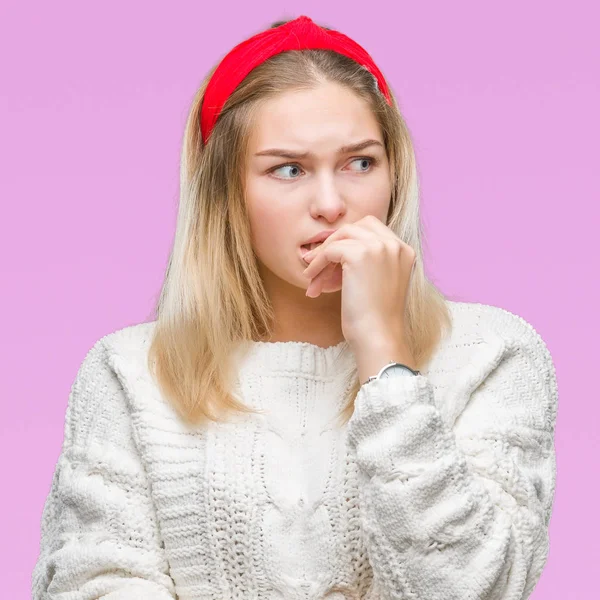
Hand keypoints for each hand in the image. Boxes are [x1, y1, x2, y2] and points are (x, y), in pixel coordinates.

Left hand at [301, 215, 416, 348]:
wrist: (378, 336)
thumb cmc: (375, 318)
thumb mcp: (378, 282)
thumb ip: (367, 262)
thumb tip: (332, 251)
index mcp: (404, 250)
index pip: (371, 229)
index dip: (348, 242)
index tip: (332, 261)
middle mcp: (395, 244)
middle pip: (356, 226)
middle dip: (335, 243)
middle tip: (318, 265)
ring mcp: (379, 247)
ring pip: (341, 236)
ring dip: (323, 255)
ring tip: (313, 277)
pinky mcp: (359, 254)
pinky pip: (330, 250)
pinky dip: (317, 263)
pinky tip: (312, 280)